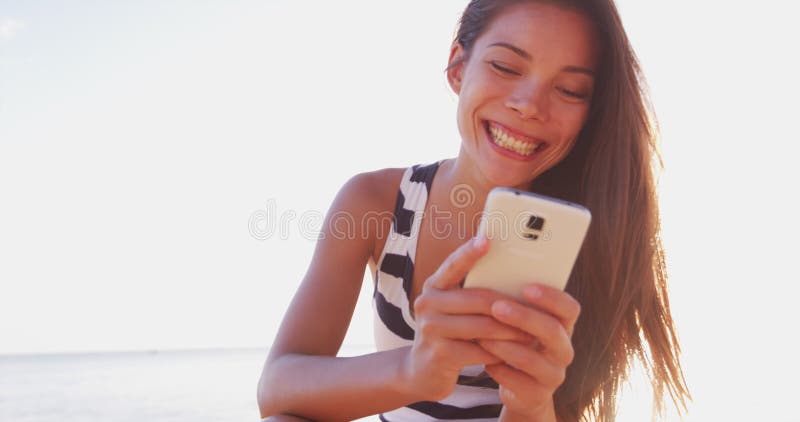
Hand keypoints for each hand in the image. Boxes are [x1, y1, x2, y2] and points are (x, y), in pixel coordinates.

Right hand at [401, 236, 536, 400]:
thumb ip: (472, 294)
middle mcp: (427, 303)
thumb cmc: (449, 333)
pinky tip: (514, 354)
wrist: (424, 370)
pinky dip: (501, 353)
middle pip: (478, 298)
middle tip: (536, 308)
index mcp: (433, 286)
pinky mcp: (440, 354)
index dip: (469, 252)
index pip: (453, 265)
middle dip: (510, 306)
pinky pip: (480, 351)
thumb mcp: (453, 309)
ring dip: (512, 331)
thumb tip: (512, 279)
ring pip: (483, 326)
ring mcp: (431, 329)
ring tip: (532, 333)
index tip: (487, 239)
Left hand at [480, 284, 580, 420]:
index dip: (552, 297)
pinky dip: (499, 369)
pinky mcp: (538, 395)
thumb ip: (516, 302)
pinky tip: (484, 361)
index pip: (570, 308)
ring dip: (505, 345)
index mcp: (563, 326)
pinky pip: (518, 381)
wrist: (521, 388)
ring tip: (482, 336)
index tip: (527, 287)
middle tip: (496, 307)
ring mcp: (554, 374)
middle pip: (552, 331)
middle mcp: (564, 350)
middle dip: (524, 317)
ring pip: (532, 359)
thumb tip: (496, 272)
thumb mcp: (522, 324)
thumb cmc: (517, 343)